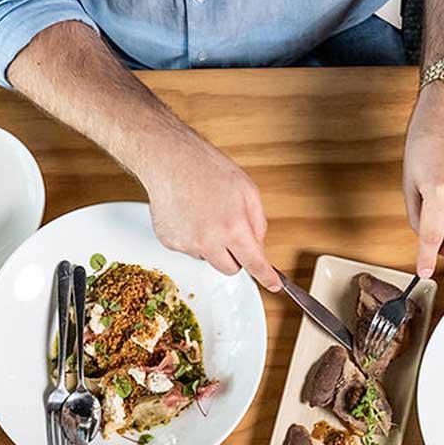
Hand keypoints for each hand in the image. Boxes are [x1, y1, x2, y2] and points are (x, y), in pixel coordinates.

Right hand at [144, 139, 278, 289]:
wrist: (170, 160)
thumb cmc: (207, 169)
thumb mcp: (248, 190)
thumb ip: (258, 223)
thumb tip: (259, 247)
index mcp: (233, 228)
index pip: (254, 264)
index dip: (266, 277)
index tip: (273, 284)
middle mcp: (210, 241)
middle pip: (230, 269)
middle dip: (234, 255)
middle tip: (229, 229)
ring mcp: (187, 244)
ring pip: (208, 259)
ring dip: (212, 245)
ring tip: (205, 214)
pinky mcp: (170, 242)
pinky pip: (189, 250)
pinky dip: (192, 238)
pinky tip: (189, 215)